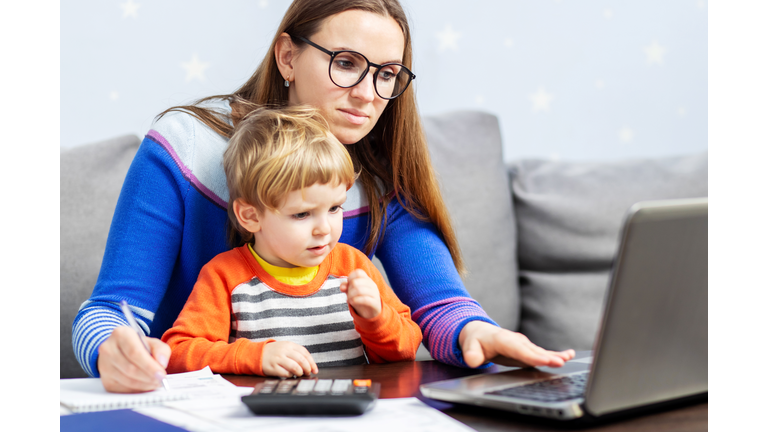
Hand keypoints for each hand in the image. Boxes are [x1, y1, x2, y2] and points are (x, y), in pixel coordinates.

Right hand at [97, 326, 170, 392]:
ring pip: (126, 380)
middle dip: (148, 377)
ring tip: (155, 382)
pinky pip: (122, 389)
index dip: (149, 366)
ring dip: (144, 385)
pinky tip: (145, 385)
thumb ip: (161, 350)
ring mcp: (104, 365)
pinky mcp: (105, 379)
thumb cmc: (138, 346)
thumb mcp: (152, 342)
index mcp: (121, 334)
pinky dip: (137, 390)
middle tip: (161, 380)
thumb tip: (162, 364)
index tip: (161, 374)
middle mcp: (108, 349)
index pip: (134, 353)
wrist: (121, 350)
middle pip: (130, 368)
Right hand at [262, 341, 317, 377]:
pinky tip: (290, 375)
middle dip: (307, 368)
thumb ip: (296, 353)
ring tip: (300, 374)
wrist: (256, 354)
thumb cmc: (274, 352)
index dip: (311, 362)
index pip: (304, 352)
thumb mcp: (285, 347)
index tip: (315, 369)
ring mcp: (278, 359)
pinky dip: (290, 375)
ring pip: (295, 367)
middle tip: (308, 373)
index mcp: (289, 345)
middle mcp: (284, 350)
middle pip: (301, 360)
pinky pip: (285, 373)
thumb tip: (309, 364)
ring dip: (300, 372)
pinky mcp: (272, 367)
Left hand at [339, 269, 381, 318]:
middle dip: (349, 289)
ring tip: (349, 300)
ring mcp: (375, 293)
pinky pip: (365, 299)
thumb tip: (342, 287)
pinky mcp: (375, 303)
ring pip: (359, 290)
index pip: (358, 272)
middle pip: (355, 282)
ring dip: (350, 296)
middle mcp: (372, 285)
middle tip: (348, 295)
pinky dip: (356, 300)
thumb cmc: (360, 299)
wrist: (371, 312)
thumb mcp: (352, 291)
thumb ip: (346, 287)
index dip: (350, 278)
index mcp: (367, 279)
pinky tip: (352, 302)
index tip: (348, 285)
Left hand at [459, 321, 574, 367]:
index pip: (518, 349)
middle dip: (546, 356)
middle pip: (532, 350)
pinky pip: (541, 352)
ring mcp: (523, 344)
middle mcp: (516, 340)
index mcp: (502, 339)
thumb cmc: (475, 339)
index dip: (531, 355)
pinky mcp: (526, 349)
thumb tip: (472, 360)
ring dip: (554, 355)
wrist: (479, 332)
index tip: (543, 360)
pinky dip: (555, 354)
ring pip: (539, 351)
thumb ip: (471, 353)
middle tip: (560, 363)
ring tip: (568, 358)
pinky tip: (569, 355)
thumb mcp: (469, 346)